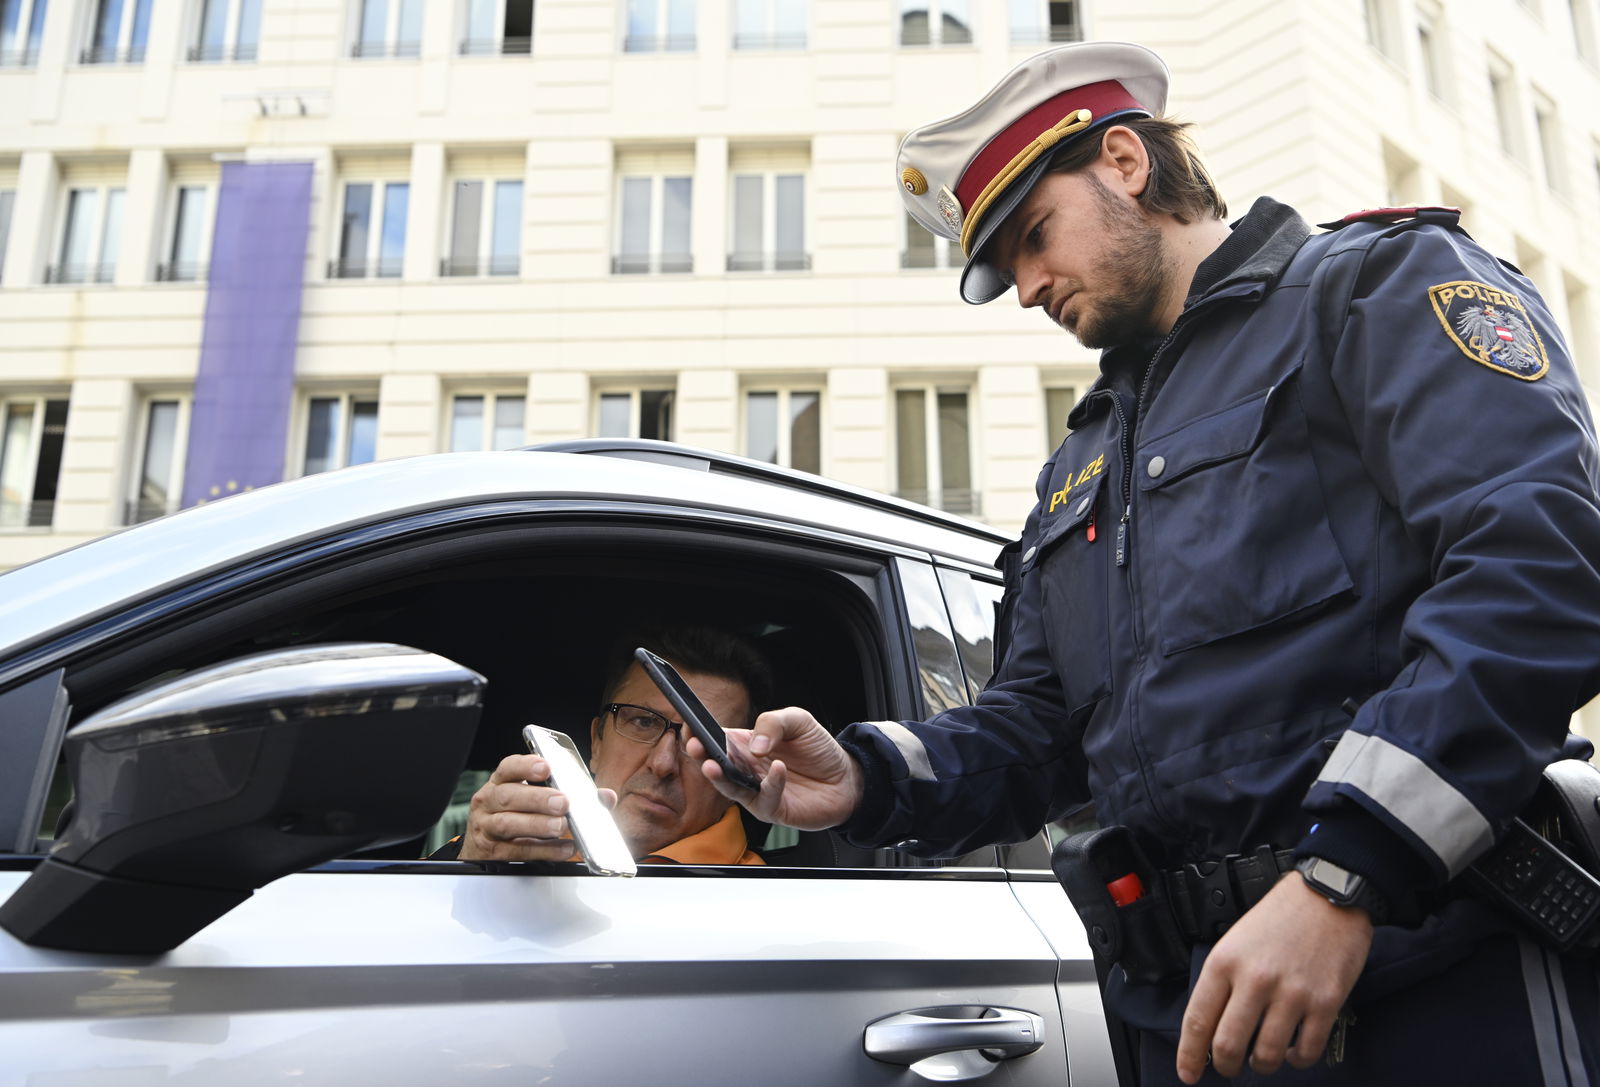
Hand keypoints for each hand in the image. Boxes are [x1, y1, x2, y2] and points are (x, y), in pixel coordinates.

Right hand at [457, 753, 616, 861]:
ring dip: (538, 825)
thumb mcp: (538, 799)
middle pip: (508, 796)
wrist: (488, 846)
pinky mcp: (491, 852)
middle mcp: (489, 801)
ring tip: (561, 826)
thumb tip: (605, 797)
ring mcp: (486, 827)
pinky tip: (564, 848)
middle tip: (562, 803)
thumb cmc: (520, 815)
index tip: (545, 768)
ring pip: (508, 824)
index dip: (525, 766)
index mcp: (501, 781)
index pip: (508, 767)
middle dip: (537, 798)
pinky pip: (517, 851)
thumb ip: (573, 795)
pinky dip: (544, 850)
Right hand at [689, 706, 864, 830]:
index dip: (700, 734)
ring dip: (719, 778)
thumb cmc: (818, 750)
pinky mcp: (772, 809)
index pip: (716, 738)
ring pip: (730, 787)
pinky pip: (765, 798)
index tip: (690, 728)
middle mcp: (746, 769)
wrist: (846, 778)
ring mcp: (756, 791)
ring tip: (713, 766)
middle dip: (701, 755)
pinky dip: (770, 784)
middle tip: (695, 747)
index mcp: (746, 744)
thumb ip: (773, 722)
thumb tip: (753, 743)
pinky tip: (778, 769)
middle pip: (716, 763)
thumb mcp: (799, 721)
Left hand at [1176, 872, 1373, 1082]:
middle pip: (1228, 1045)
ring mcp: (1292, 994)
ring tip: (1261, 1058)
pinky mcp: (1325, 1003)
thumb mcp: (1235, 939)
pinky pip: (1306, 1051)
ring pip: (1266, 1055)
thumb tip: (1211, 1024)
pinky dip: (1296, 1059)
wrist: (1328, 894)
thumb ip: (1223, 980)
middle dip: (1224, 1066)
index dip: (1189, 1055)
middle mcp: (1255, 980)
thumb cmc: (1280, 916)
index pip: (1197, 1020)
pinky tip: (1292, 1051)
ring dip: (1261, 1065)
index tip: (1189, 1073)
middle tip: (1227, 1067)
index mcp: (1225, 962)